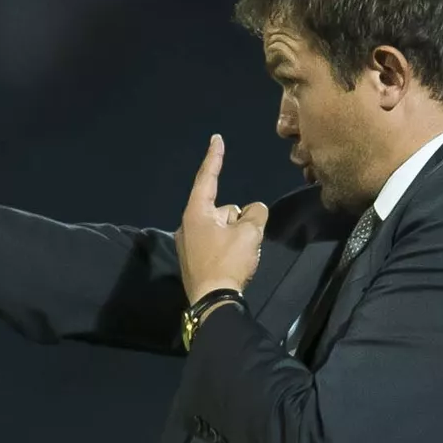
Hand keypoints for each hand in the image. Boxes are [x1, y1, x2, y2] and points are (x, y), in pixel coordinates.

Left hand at [177, 135, 268, 301]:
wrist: (213, 303)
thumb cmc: (227, 263)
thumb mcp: (249, 233)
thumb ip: (255, 214)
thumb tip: (254, 211)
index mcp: (196, 213)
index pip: (208, 178)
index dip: (215, 157)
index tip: (217, 139)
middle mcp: (187, 225)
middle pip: (222, 209)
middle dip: (238, 218)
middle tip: (248, 238)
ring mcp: (188, 245)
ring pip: (222, 227)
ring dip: (236, 234)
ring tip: (242, 255)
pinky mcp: (194, 261)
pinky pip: (216, 243)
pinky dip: (228, 246)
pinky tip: (235, 262)